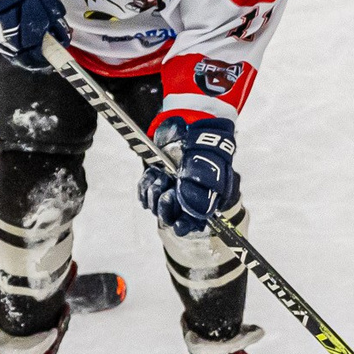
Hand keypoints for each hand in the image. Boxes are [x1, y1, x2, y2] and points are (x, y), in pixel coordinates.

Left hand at [140, 116, 239, 236]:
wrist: (190, 127)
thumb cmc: (205, 147)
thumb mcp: (210, 167)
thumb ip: (203, 190)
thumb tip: (195, 210)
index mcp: (202, 201)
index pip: (191, 223)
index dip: (184, 225)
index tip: (179, 224)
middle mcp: (184, 200)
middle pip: (168, 217)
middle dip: (165, 204)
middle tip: (168, 185)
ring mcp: (168, 191)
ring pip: (154, 207)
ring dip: (155, 191)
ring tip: (162, 174)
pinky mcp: (154, 182)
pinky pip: (143, 195)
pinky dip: (145, 185)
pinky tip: (153, 174)